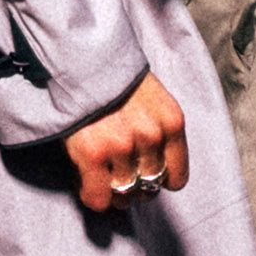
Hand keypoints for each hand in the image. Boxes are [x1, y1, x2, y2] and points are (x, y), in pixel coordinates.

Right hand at [62, 70, 188, 212]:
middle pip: (150, 187)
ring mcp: (122, 146)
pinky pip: (98, 197)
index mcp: (171, 122)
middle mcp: (151, 136)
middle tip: (120, 176)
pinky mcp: (93, 154)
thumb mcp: (152, 99)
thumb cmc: (114, 78)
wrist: (79, 58)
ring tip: (103, 179)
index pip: (176, 177)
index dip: (159, 180)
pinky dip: (93, 197)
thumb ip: (158, 131)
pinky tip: (87, 185)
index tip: (144, 174)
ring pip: (125, 194)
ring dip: (113, 192)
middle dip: (135, 186)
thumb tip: (154, 170)